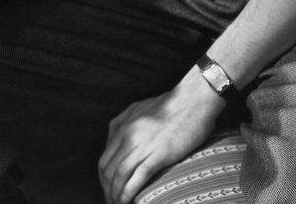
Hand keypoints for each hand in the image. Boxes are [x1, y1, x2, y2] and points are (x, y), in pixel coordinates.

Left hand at [98, 68, 226, 203]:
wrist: (192, 101)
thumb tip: (114, 140)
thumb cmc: (170, 105)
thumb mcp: (138, 109)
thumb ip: (123, 123)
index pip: (104, 159)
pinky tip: (128, 201)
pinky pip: (138, 177)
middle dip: (107, 190)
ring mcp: (142, 145)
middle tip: (111, 201)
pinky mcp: (158, 154)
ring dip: (116, 194)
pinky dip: (129, 192)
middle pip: (108, 170)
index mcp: (121, 126)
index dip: (104, 179)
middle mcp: (127, 136)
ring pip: (120, 176)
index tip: (109, 189)